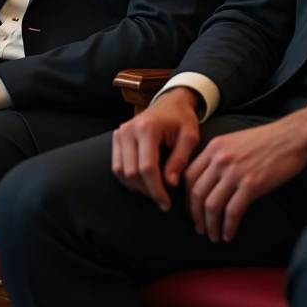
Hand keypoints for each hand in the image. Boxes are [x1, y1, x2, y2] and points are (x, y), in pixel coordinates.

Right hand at [112, 87, 201, 211]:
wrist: (170, 102)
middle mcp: (129, 129)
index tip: (166, 204)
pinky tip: (143, 181)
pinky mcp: (116, 137)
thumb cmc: (182, 119)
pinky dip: (128, 179)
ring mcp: (120, 133)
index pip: (148, 167)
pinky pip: (116, 166)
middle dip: (147, 190)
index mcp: (149, 127)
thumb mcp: (190, 136)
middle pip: (132, 172)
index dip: (156, 190)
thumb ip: (180, 160)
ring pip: (121, 171)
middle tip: (163, 199)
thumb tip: (170, 184)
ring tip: (154, 189)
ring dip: (136, 186)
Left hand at [185, 107, 306, 243]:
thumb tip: (208, 181)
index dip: (187, 198)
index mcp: (214, 147)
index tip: (192, 210)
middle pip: (196, 193)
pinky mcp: (251, 184)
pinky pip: (232, 212)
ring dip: (210, 226)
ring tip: (214, 236)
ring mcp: (235, 172)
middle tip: (200, 229)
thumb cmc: (267, 140)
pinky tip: (229, 235)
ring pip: (212, 206)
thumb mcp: (235, 141)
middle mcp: (220, 159)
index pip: (189, 176)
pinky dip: (228, 227)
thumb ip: (219, 157)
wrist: (293, 137)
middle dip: (195, 216)